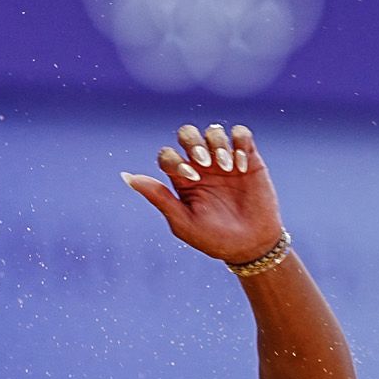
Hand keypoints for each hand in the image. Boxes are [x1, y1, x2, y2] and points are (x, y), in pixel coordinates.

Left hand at [122, 122, 284, 265]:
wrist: (252, 247)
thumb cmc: (214, 239)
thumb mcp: (183, 222)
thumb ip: (158, 198)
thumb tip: (126, 176)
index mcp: (182, 179)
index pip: (167, 156)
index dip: (175, 160)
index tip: (192, 178)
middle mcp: (201, 166)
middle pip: (187, 134)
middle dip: (193, 142)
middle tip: (205, 161)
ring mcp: (225, 160)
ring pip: (213, 131)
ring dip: (217, 143)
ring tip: (227, 167)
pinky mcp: (249, 159)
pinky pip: (241, 135)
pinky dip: (239, 143)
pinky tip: (242, 166)